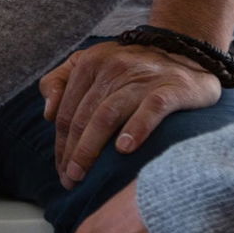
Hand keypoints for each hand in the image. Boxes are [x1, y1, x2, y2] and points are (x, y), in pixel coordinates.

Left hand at [43, 42, 223, 186]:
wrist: (187, 53)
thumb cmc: (133, 67)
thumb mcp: (91, 62)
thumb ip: (61, 80)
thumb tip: (47, 113)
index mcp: (90, 63)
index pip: (67, 111)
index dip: (60, 144)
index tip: (61, 170)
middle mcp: (113, 67)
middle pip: (84, 117)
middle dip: (72, 153)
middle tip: (70, 179)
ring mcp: (142, 77)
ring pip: (107, 114)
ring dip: (91, 148)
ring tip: (83, 174)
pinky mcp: (171, 87)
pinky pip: (151, 109)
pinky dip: (136, 128)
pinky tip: (124, 149)